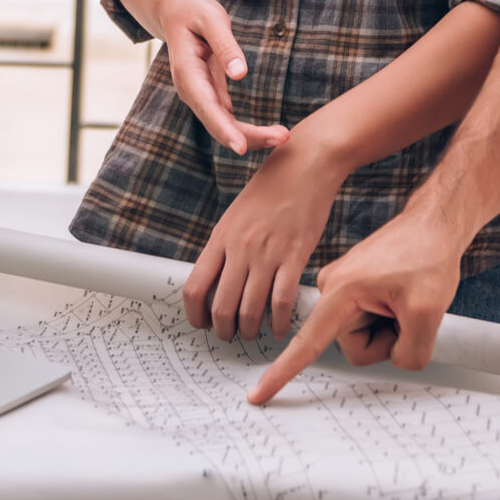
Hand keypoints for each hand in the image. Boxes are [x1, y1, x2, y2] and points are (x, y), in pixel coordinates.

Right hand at [159, 0, 287, 155]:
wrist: (175, 12)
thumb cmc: (193, 12)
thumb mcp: (211, 19)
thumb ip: (226, 46)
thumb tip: (240, 74)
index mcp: (187, 73)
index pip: (206, 107)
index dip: (224, 129)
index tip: (241, 147)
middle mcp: (191, 90)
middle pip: (218, 123)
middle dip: (248, 136)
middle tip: (283, 137)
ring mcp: (200, 94)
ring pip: (223, 125)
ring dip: (251, 136)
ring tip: (282, 136)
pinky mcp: (210, 94)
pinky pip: (227, 118)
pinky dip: (246, 129)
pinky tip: (268, 133)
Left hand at [183, 135, 341, 342]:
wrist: (306, 164)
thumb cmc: (272, 187)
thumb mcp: (237, 214)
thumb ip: (227, 246)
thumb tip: (218, 280)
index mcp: (221, 236)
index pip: (194, 287)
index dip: (195, 314)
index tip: (203, 323)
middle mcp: (240, 247)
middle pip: (221, 306)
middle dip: (223, 330)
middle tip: (230, 335)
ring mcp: (267, 252)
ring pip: (250, 310)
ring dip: (250, 330)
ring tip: (253, 334)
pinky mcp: (295, 255)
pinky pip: (281, 302)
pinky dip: (277, 323)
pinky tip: (278, 328)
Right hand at [247, 205, 465, 404]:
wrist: (433, 224)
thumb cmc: (428, 255)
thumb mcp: (428, 310)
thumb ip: (410, 352)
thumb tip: (398, 360)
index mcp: (340, 291)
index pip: (308, 342)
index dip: (282, 372)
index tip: (256, 395)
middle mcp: (333, 289)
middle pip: (353, 346)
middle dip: (385, 341)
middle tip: (409, 313)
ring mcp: (343, 289)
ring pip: (363, 337)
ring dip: (389, 329)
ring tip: (406, 300)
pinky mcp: (355, 290)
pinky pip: (367, 322)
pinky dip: (389, 319)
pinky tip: (402, 297)